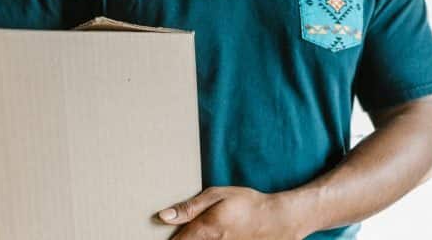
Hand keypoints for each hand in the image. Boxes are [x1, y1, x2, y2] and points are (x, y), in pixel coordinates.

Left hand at [157, 186, 301, 239]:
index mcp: (205, 230)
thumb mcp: (217, 196)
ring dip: (192, 239)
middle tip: (173, 231)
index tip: (154, 234)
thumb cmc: (246, 203)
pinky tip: (209, 235)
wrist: (278, 220)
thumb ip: (189, 207)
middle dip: (179, 239)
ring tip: (198, 230)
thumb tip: (162, 217)